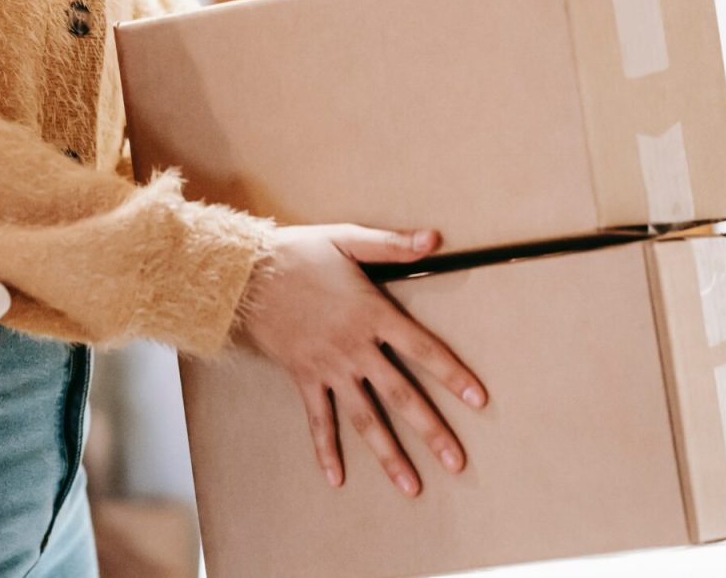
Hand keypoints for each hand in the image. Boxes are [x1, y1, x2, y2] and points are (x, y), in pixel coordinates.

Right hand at [233, 224, 489, 497]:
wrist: (245, 275)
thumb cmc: (299, 253)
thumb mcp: (348, 239)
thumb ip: (393, 245)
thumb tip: (435, 239)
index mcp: (372, 314)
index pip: (423, 349)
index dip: (453, 374)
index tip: (479, 399)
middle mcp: (355, 349)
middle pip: (401, 395)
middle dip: (431, 430)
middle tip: (456, 462)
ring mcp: (329, 368)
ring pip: (364, 418)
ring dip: (389, 454)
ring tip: (411, 486)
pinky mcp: (304, 378)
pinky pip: (317, 420)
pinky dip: (325, 450)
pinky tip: (337, 478)